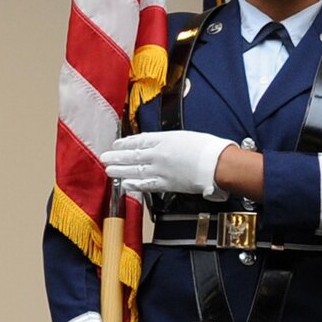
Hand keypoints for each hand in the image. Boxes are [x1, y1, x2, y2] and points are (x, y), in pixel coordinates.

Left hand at [101, 131, 235, 197]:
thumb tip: (157, 143)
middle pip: (132, 155)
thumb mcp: (185, 136)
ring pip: (135, 170)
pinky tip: (125, 184)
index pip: (139, 141)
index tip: (116, 144)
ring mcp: (161, 170)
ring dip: (120, 170)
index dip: (126, 143)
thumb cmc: (207, 147)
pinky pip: (146, 184)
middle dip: (117, 157)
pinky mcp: (166, 184)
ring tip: (109, 170)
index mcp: (164, 139)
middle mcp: (158, 154)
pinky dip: (134, 184)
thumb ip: (168, 141)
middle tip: (104, 157)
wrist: (216, 164)